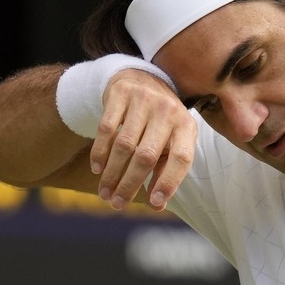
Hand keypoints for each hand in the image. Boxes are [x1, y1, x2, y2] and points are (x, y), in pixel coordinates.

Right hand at [90, 68, 196, 210]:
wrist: (143, 79)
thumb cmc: (160, 122)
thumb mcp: (171, 141)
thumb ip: (166, 171)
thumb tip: (157, 206)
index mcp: (187, 126)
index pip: (182, 158)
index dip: (169, 182)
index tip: (154, 203)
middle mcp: (168, 110)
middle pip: (147, 155)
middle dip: (129, 184)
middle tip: (117, 203)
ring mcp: (144, 100)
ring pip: (124, 145)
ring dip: (112, 173)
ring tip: (105, 192)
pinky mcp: (121, 93)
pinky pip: (106, 128)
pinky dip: (100, 152)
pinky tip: (97, 169)